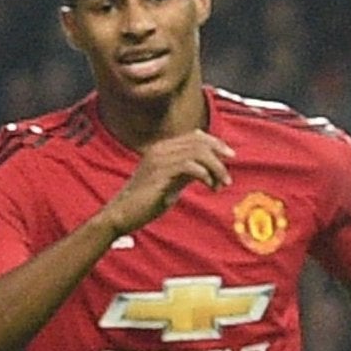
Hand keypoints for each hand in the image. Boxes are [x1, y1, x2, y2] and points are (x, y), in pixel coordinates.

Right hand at [101, 130, 234, 235]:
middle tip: (228, 175)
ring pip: (197, 152)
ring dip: (215, 168)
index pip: (194, 136)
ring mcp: (158, 159)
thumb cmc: (145, 201)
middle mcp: (159, 149)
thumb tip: (209, 166)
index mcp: (161, 149)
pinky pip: (190, 166)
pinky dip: (205, 176)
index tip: (229, 156)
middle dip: (219, 156)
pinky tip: (209, 187)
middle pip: (198, 141)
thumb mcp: (171, 182)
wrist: (121, 214)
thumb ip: (186, 171)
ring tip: (220, 184)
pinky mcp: (159, 173)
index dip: (215, 143)